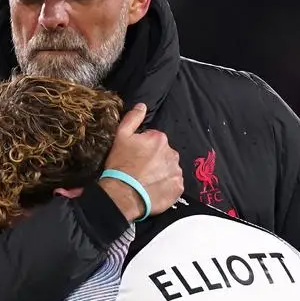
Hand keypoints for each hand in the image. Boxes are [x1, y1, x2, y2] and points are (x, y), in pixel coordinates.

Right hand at [101, 103, 182, 220]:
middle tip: (141, 170)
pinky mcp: (178, 188)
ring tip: (146, 181)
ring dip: (162, 172)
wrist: (123, 194)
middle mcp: (172, 153)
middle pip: (164, 154)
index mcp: (160, 139)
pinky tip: (154, 188)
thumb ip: (133, 118)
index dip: (144, 148)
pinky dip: (167, 185)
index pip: (155, 140)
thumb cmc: (120, 165)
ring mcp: (177, 171)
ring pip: (170, 168)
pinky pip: (174, 183)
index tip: (135, 156)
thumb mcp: (120, 137)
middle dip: (155, 160)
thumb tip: (142, 105)